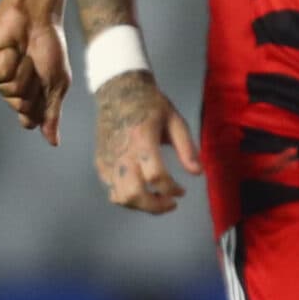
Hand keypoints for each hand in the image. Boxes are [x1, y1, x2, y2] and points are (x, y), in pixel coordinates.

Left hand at [0, 0, 68, 143]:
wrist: (37, 17)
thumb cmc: (50, 47)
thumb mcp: (58, 83)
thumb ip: (52, 113)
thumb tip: (53, 143)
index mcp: (29, 97)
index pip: (30, 119)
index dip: (40, 106)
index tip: (46, 85)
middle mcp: (11, 92)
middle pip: (22, 106)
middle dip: (36, 84)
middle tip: (37, 64)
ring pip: (10, 91)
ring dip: (24, 70)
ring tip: (24, 53)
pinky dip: (9, 62)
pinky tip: (10, 50)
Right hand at [91, 71, 201, 212]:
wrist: (119, 93)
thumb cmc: (151, 105)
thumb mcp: (176, 121)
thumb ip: (187, 148)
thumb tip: (197, 173)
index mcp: (142, 140)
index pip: (155, 176)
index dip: (171, 189)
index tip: (182, 191)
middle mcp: (122, 153)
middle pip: (133, 193)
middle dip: (154, 206)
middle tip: (170, 204)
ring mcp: (108, 160)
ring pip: (119, 197)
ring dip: (141, 205)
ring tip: (158, 200)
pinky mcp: (101, 163)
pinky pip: (112, 189)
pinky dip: (128, 197)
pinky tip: (144, 190)